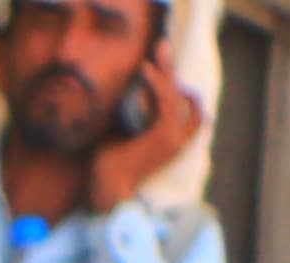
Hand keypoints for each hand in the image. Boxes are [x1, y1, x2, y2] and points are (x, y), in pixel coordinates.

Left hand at [94, 67, 206, 199]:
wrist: (105, 188)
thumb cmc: (107, 167)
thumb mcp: (122, 135)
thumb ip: (131, 117)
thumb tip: (128, 95)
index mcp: (171, 141)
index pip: (185, 109)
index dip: (177, 90)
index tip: (159, 72)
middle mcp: (178, 139)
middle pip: (184, 98)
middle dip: (171, 71)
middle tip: (161, 47)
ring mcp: (175, 137)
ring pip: (175, 96)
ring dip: (163, 72)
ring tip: (149, 57)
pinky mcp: (164, 134)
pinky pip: (166, 101)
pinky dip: (156, 83)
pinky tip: (144, 70)